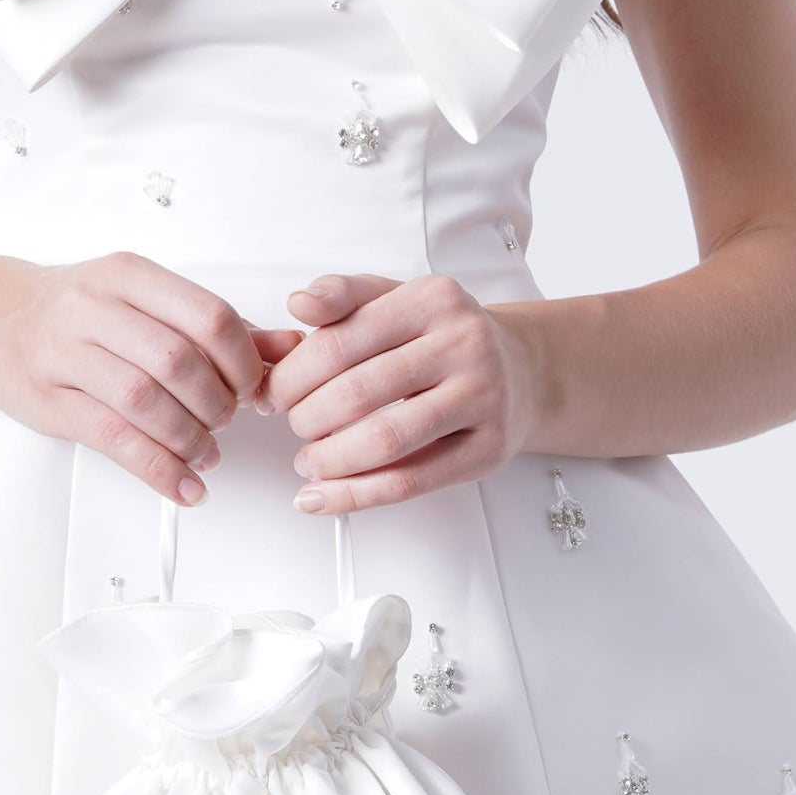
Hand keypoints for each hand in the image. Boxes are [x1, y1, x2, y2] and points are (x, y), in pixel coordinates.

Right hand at [0, 252, 302, 506]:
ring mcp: (64, 352)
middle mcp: (93, 306)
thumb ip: (215, 327)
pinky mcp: (49, 400)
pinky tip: (183, 484)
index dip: (244, 360)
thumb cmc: (79, 313)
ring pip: (145, 402)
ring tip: (205, 454)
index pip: (208, 315)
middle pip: (178, 361)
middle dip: (217, 403)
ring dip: (189, 439)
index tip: (252, 386)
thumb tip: (289, 349)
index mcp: (129, 274)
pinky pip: (113, 440)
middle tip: (226, 420)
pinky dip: (158, 469)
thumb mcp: (145, 302)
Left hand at [256, 270, 541, 511]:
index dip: (292, 376)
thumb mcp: (394, 300)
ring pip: (384, 440)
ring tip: (308, 462)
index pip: (339, 342)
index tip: (274, 395)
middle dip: (306, 418)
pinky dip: (356, 496)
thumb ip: (342, 297)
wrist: (521, 371)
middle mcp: (464, 343)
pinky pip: (411, 482)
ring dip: (329, 460)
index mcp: (432, 299)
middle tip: (294, 427)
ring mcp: (482, 397)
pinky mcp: (488, 449)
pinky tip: (321, 498)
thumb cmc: (441, 337)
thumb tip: (298, 303)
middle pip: (358, 392)